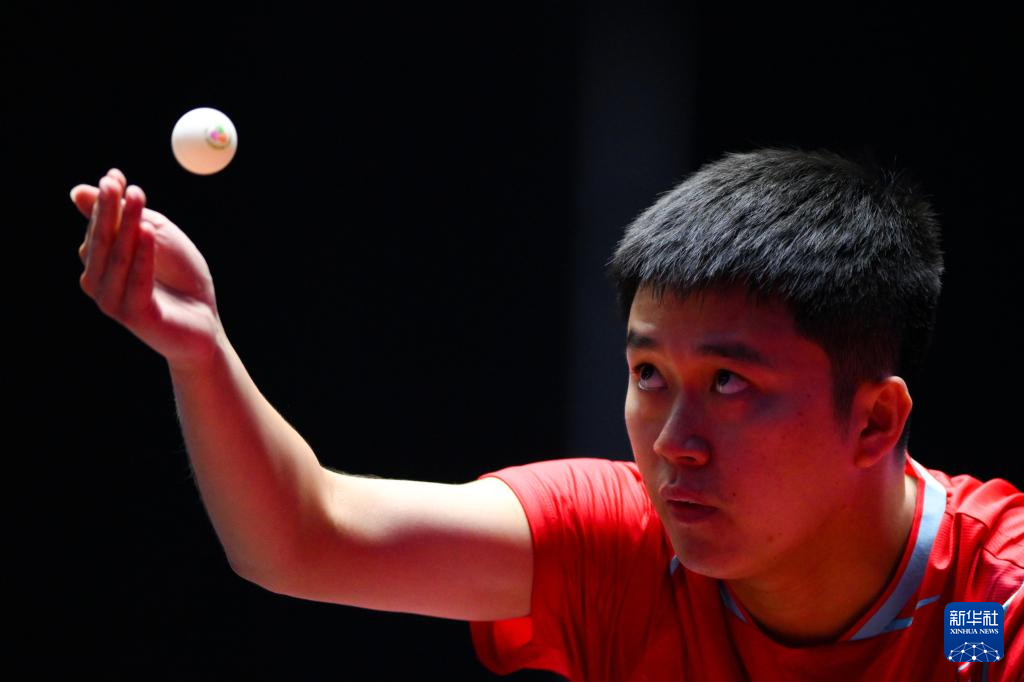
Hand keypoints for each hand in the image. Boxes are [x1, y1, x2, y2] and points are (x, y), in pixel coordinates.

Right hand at [73, 169, 224, 371]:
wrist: (205, 322)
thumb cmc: (180, 278)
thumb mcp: (157, 238)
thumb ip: (126, 216)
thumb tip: (77, 190)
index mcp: (100, 262)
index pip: (97, 226)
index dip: (105, 201)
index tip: (115, 175)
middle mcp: (98, 282)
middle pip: (101, 240)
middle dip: (108, 208)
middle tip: (115, 182)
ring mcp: (113, 301)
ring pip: (116, 258)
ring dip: (125, 225)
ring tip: (137, 198)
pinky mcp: (135, 316)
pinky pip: (136, 281)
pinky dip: (142, 255)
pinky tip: (146, 231)